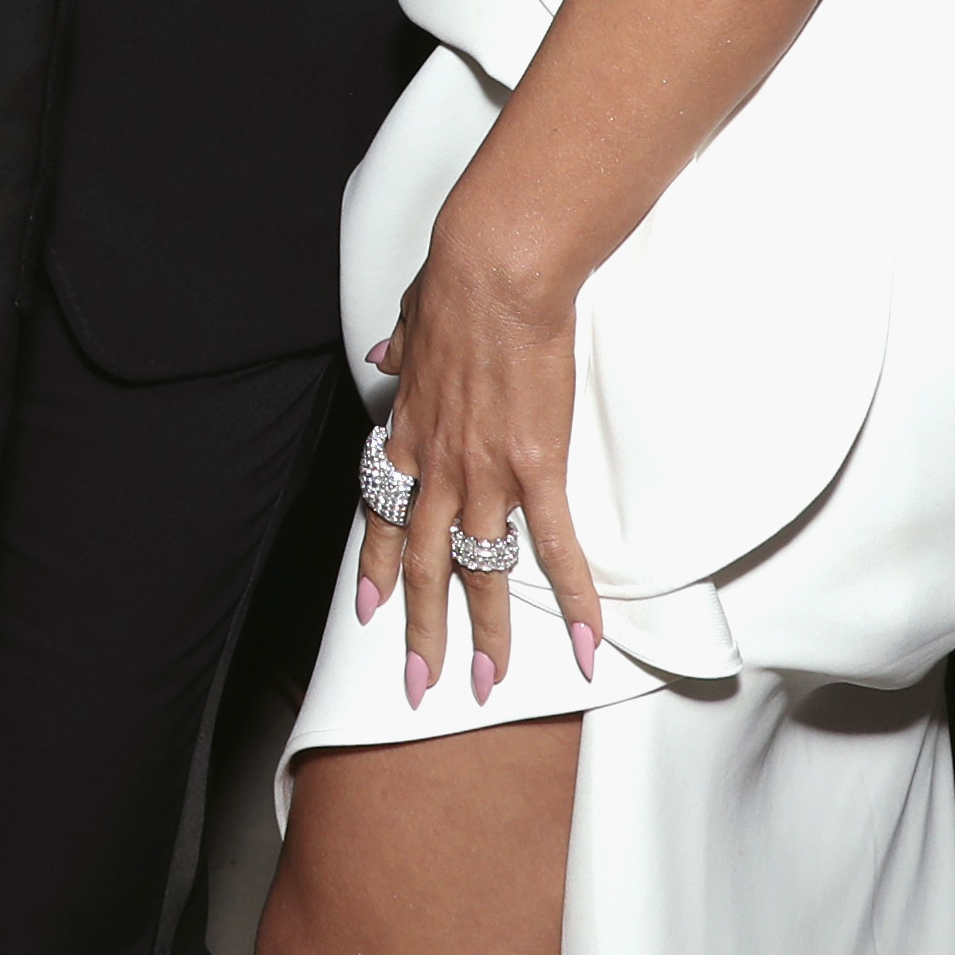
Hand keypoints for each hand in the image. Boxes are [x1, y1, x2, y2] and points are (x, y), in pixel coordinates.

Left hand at [357, 238, 603, 714]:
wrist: (494, 271)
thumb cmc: (457, 285)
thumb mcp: (410, 322)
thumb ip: (398, 352)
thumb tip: (381, 355)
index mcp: (409, 433)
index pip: (382, 512)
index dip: (376, 564)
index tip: (370, 607)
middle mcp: (439, 464)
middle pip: (423, 561)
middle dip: (421, 628)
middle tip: (420, 682)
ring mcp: (486, 471)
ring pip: (479, 568)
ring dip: (486, 630)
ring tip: (489, 683)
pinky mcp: (537, 466)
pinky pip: (555, 546)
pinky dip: (572, 597)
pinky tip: (585, 639)